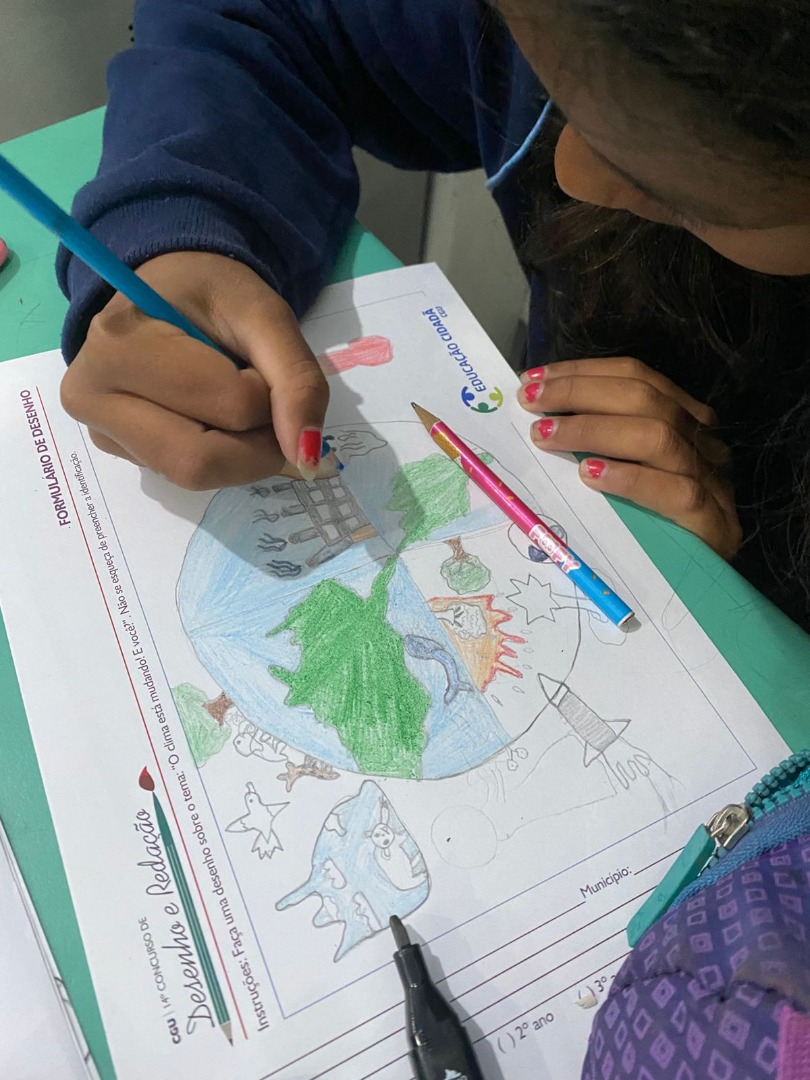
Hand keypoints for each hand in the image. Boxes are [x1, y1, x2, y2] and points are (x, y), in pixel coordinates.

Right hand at [60, 252, 329, 489]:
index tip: (258, 364)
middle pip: (200, 461)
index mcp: (120, 346)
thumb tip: (307, 458)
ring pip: (193, 476)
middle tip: (263, 404)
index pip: (230, 408)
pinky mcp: (117, 452)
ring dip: (240, 452)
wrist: (170, 287)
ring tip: (234, 405)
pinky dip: (220, 455)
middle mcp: (91, 395)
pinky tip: (209, 416)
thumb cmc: (212, 293)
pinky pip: (184, 475)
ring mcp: (100, 430)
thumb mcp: (266, 315)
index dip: (268, 395)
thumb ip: (298, 381)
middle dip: (255, 444)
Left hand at [517, 357, 741, 559]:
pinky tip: (591, 475)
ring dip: (594, 430)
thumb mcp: (622, 479)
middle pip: (645, 399)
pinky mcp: (713, 524)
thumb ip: (597, 446)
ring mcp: (713, 483)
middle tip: (529, 404)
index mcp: (683, 423)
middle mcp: (702, 444)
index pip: (636, 379)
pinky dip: (631, 479)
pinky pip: (676, 492)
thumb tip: (538, 418)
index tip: (532, 380)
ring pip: (659, 437)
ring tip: (546, 436)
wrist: (703, 589)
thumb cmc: (651, 532)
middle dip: (580, 393)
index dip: (583, 373)